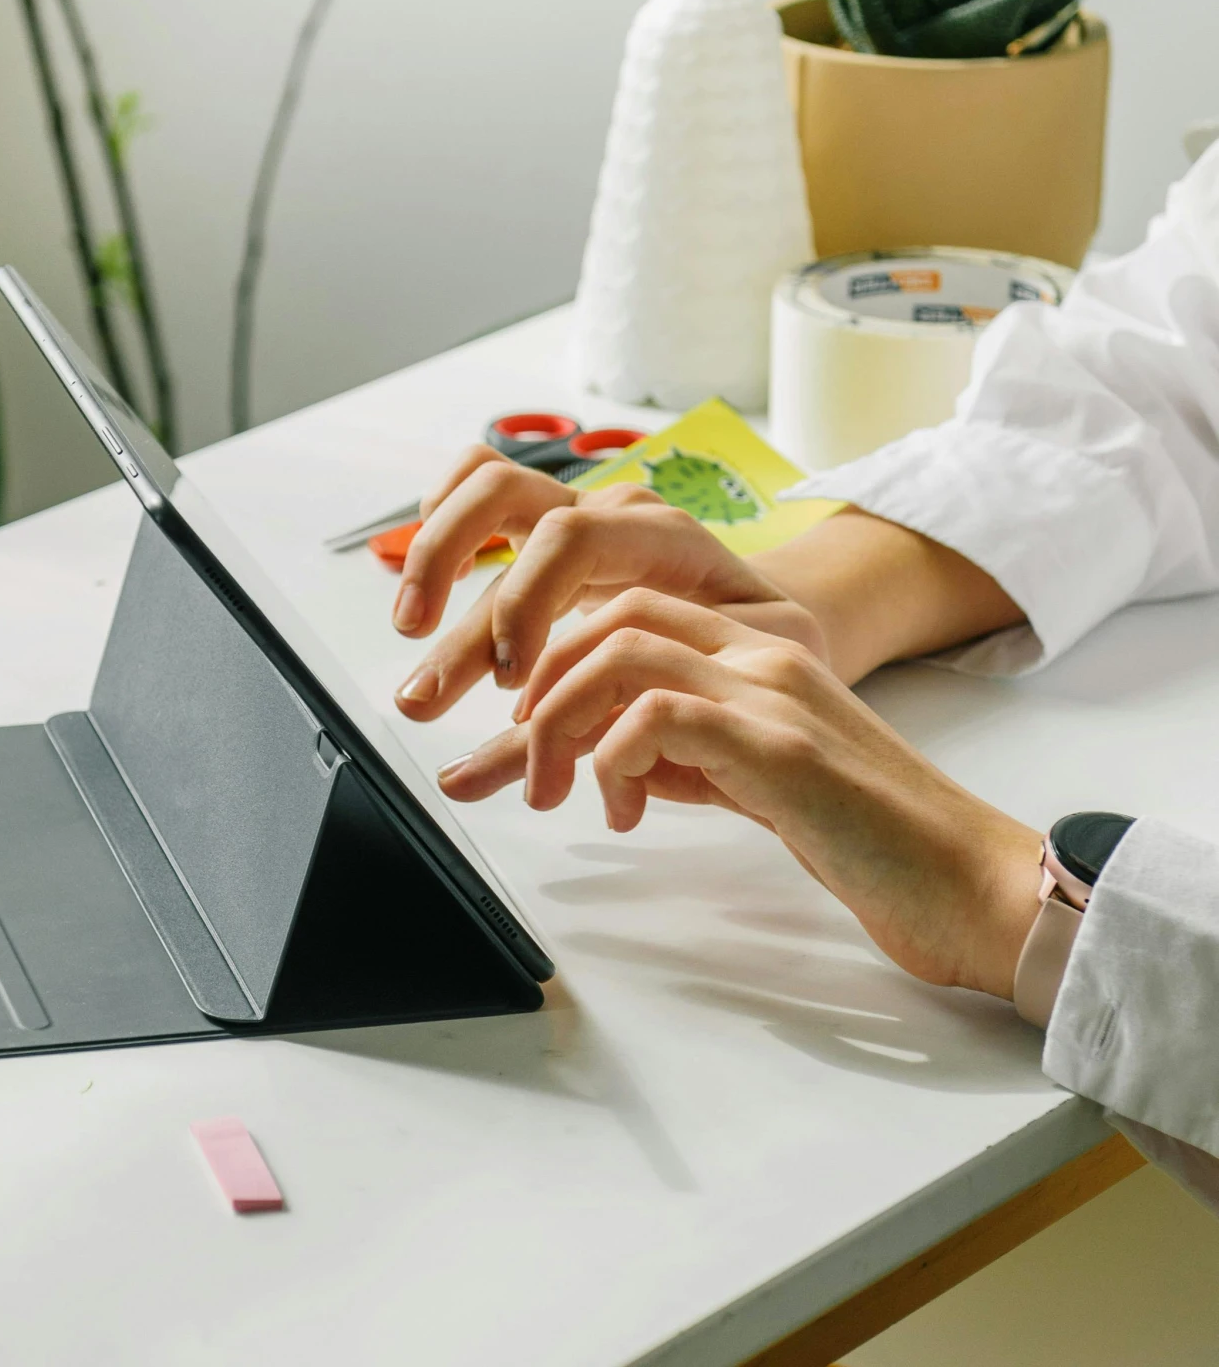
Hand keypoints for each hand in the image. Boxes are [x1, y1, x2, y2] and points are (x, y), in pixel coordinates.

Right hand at [391, 446, 828, 721]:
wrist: (774, 626)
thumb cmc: (752, 660)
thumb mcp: (711, 695)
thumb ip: (622, 728)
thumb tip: (565, 772)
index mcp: (662, 537)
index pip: (567, 539)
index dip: (522, 604)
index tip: (511, 685)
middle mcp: (610, 511)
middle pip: (504, 495)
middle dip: (446, 569)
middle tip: (424, 668)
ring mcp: (575, 512)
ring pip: (482, 490)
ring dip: (430, 559)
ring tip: (410, 640)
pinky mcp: (548, 532)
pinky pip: (480, 490)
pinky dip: (443, 524)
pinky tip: (424, 589)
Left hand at [438, 589, 1042, 997]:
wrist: (975, 887)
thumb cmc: (878, 847)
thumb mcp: (761, 785)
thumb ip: (692, 756)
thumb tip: (608, 760)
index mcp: (761, 653)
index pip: (632, 606)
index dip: (559, 655)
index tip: (525, 725)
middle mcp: (765, 652)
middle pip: (611, 608)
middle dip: (538, 678)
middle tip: (519, 760)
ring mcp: (773, 692)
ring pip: (620, 646)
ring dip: (558, 718)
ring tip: (551, 789)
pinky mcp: (780, 749)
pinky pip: (657, 713)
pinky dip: (613, 755)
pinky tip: (623, 810)